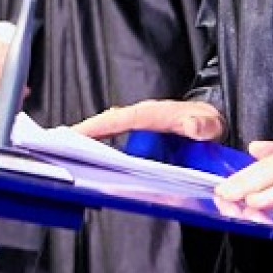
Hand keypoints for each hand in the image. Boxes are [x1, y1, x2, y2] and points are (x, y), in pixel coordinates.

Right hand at [73, 99, 225, 142]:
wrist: (211, 121)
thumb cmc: (208, 122)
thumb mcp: (210, 124)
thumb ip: (202, 125)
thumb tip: (191, 126)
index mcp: (156, 114)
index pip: (124, 118)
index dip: (102, 125)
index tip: (79, 132)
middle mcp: (143, 117)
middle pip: (109, 123)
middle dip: (86, 131)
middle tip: (61, 145)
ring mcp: (140, 126)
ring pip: (110, 130)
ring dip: (90, 138)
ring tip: (69, 154)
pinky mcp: (139, 134)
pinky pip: (116, 137)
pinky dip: (101, 144)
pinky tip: (92, 159)